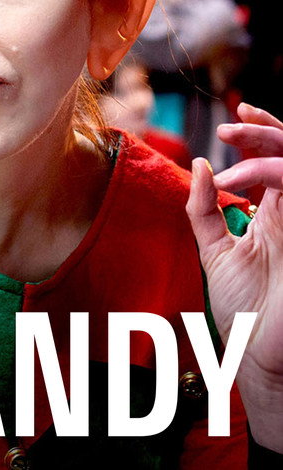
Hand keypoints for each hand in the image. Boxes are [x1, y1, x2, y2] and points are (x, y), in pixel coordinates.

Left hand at [186, 103, 282, 451]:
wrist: (257, 357)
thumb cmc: (242, 310)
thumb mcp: (214, 249)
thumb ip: (203, 208)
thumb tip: (199, 164)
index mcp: (277, 213)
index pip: (279, 157)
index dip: (263, 130)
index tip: (235, 116)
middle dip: (264, 131)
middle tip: (229, 128)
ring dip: (267, 145)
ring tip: (230, 144)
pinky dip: (270, 174)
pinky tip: (234, 188)